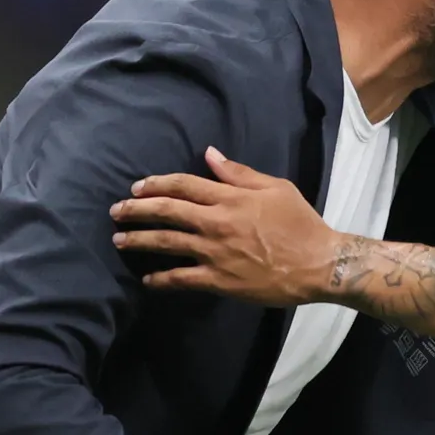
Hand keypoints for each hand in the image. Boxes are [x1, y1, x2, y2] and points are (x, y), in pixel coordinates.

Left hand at [113, 150, 344, 304]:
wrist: (319, 264)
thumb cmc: (300, 223)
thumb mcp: (275, 187)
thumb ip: (238, 173)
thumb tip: (209, 154)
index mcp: (230, 197)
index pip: (183, 185)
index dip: (156, 184)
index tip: (137, 187)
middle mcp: (217, 222)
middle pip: (167, 211)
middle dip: (136, 210)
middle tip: (116, 211)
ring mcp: (215, 252)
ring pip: (167, 243)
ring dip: (140, 240)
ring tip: (119, 241)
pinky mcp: (219, 280)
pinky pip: (182, 278)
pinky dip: (161, 279)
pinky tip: (147, 279)